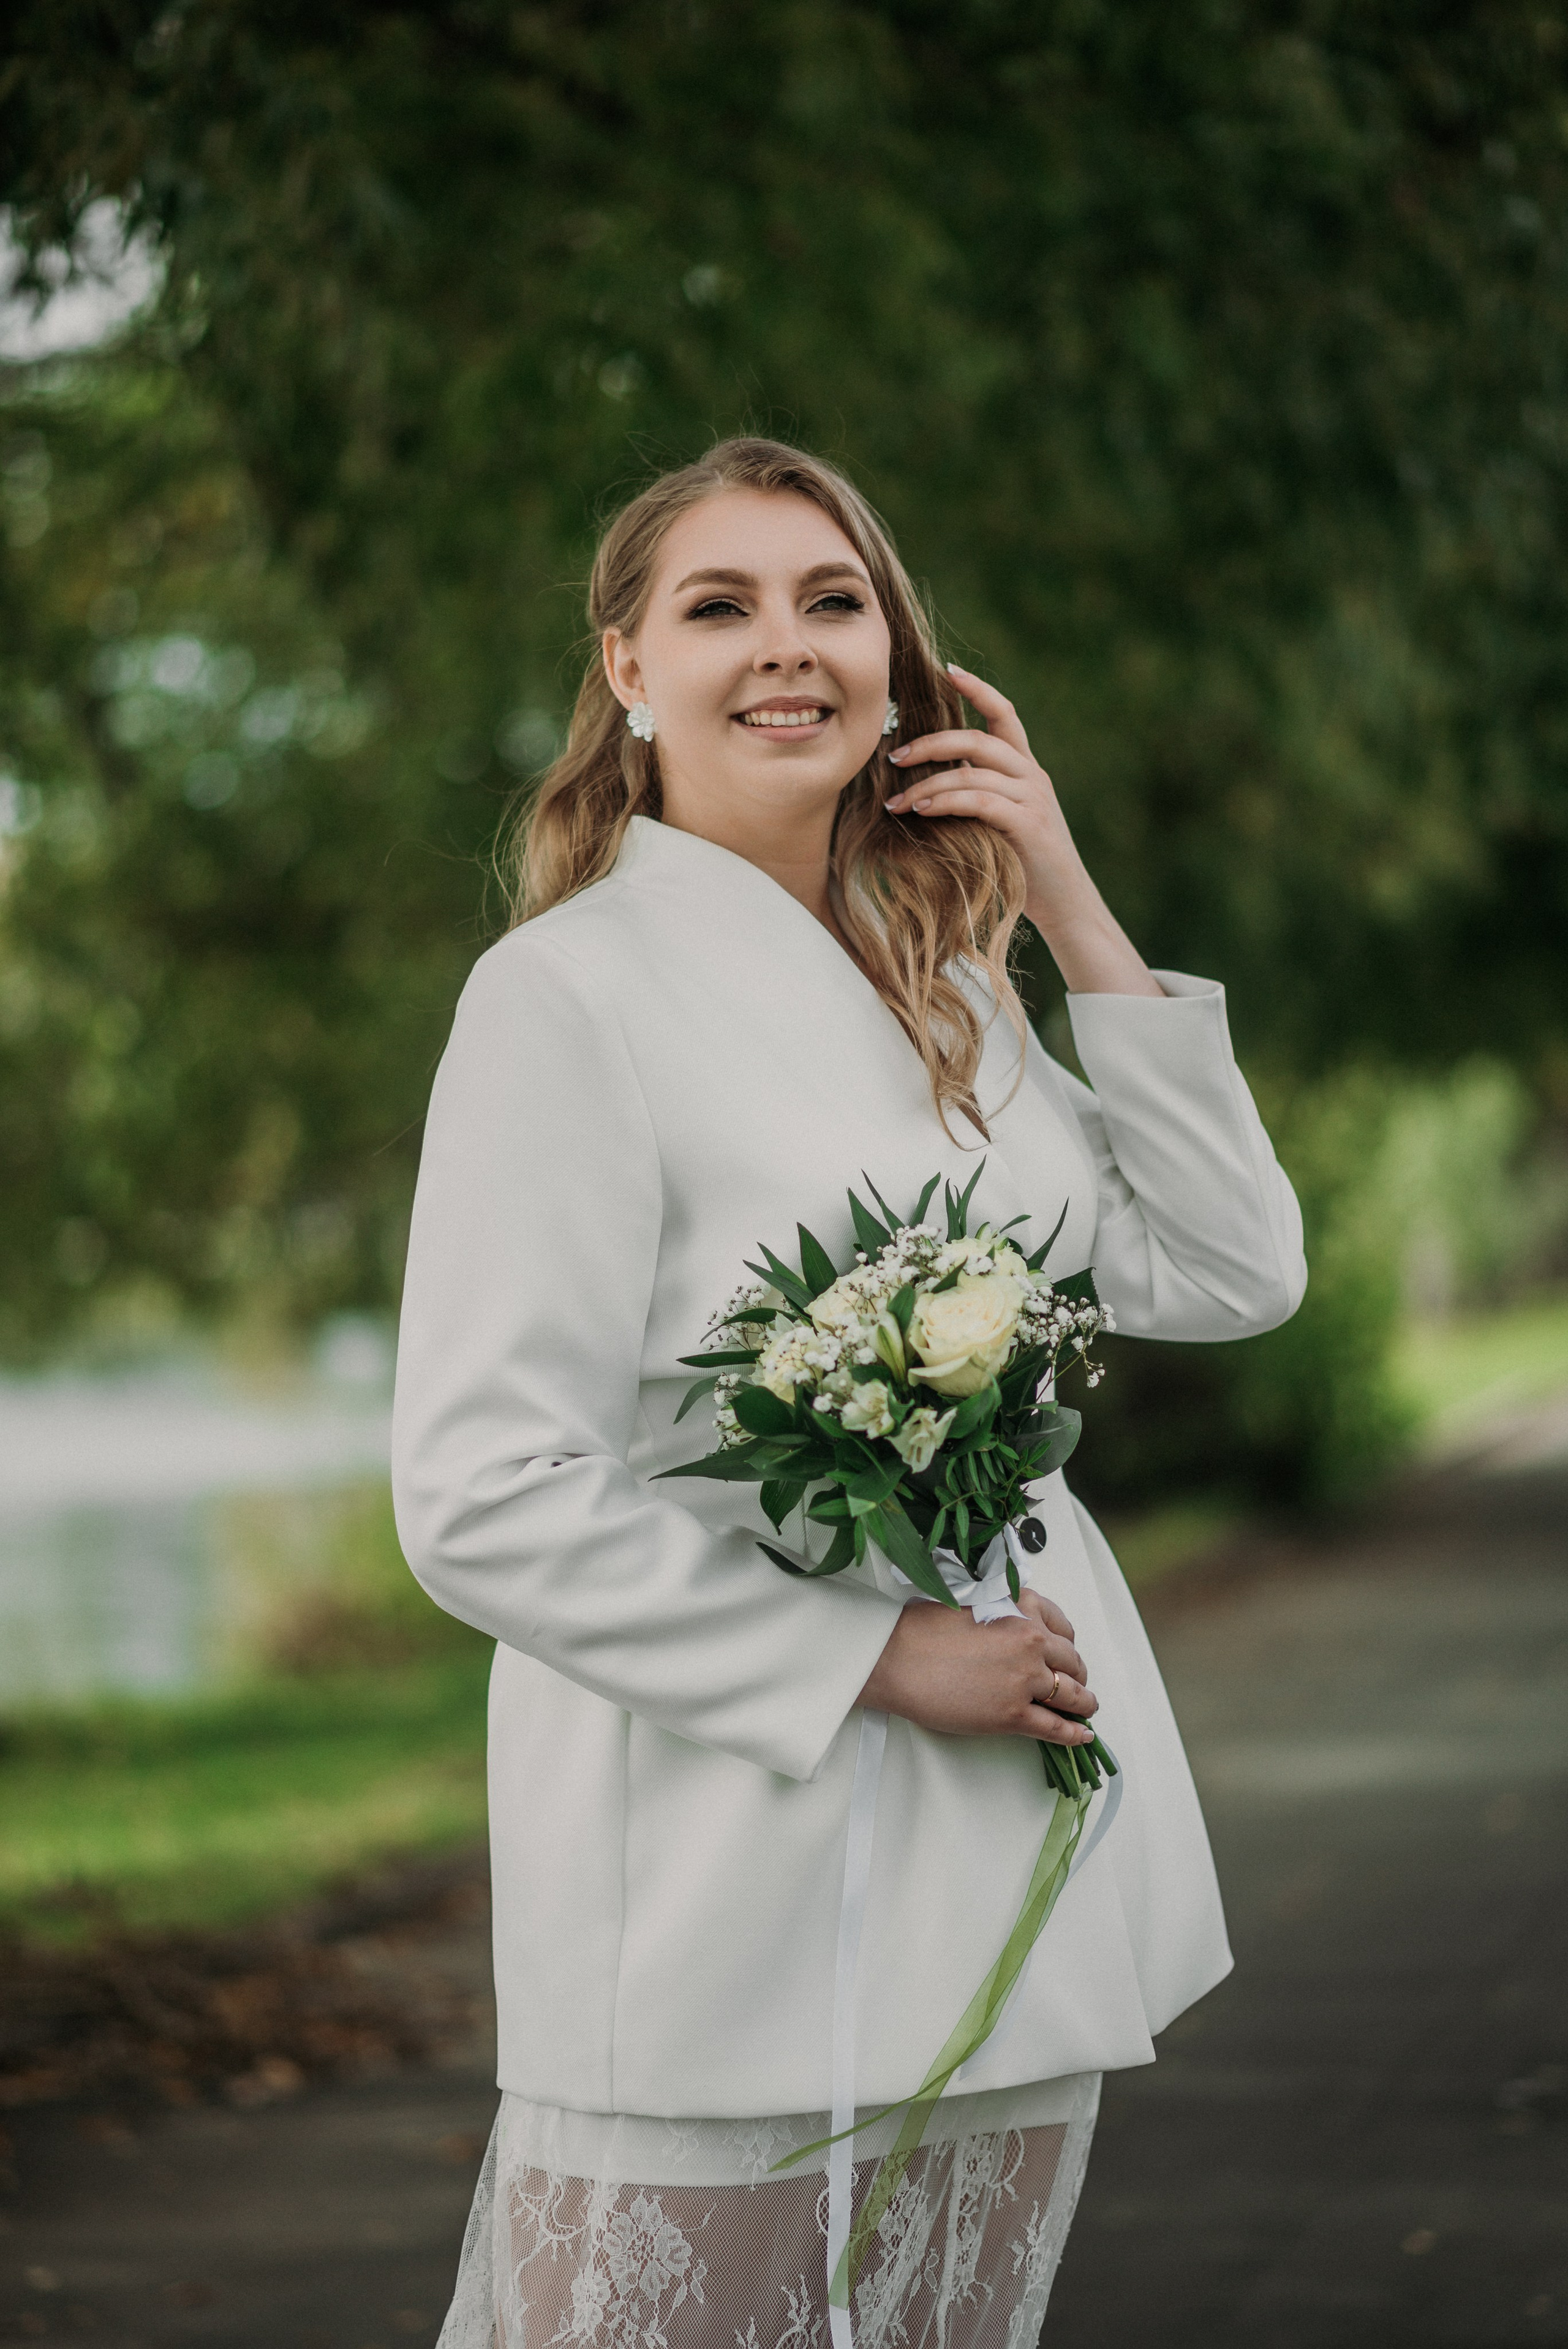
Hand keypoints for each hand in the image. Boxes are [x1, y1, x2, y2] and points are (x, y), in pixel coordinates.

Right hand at [857, 1587, 1098, 1745]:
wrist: (894, 1658)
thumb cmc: (920, 1629)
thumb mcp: (971, 1603)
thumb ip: (1001, 1615)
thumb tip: (1009, 1633)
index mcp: (1022, 1606)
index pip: (1064, 1629)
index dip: (1067, 1646)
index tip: (1066, 1654)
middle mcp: (1031, 1640)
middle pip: (1072, 1662)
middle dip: (1075, 1675)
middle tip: (1073, 1684)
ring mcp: (1025, 1679)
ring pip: (1072, 1695)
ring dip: (1083, 1704)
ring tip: (1085, 1710)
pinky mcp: (1013, 1715)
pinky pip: (1055, 1728)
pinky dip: (1073, 1734)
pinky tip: (1081, 1736)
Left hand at [885, 663, 1162, 997]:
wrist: (1066, 906)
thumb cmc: (1026, 867)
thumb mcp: (1002, 823)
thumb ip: (978, 797)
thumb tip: (926, 786)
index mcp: (1026, 769)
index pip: (1004, 714)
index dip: (978, 689)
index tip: (947, 670)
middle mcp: (1032, 776)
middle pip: (978, 737)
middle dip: (931, 742)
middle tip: (894, 754)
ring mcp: (1032, 798)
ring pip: (972, 771)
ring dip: (927, 783)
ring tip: (896, 802)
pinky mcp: (1028, 824)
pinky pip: (980, 800)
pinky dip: (947, 801)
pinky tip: (922, 810)